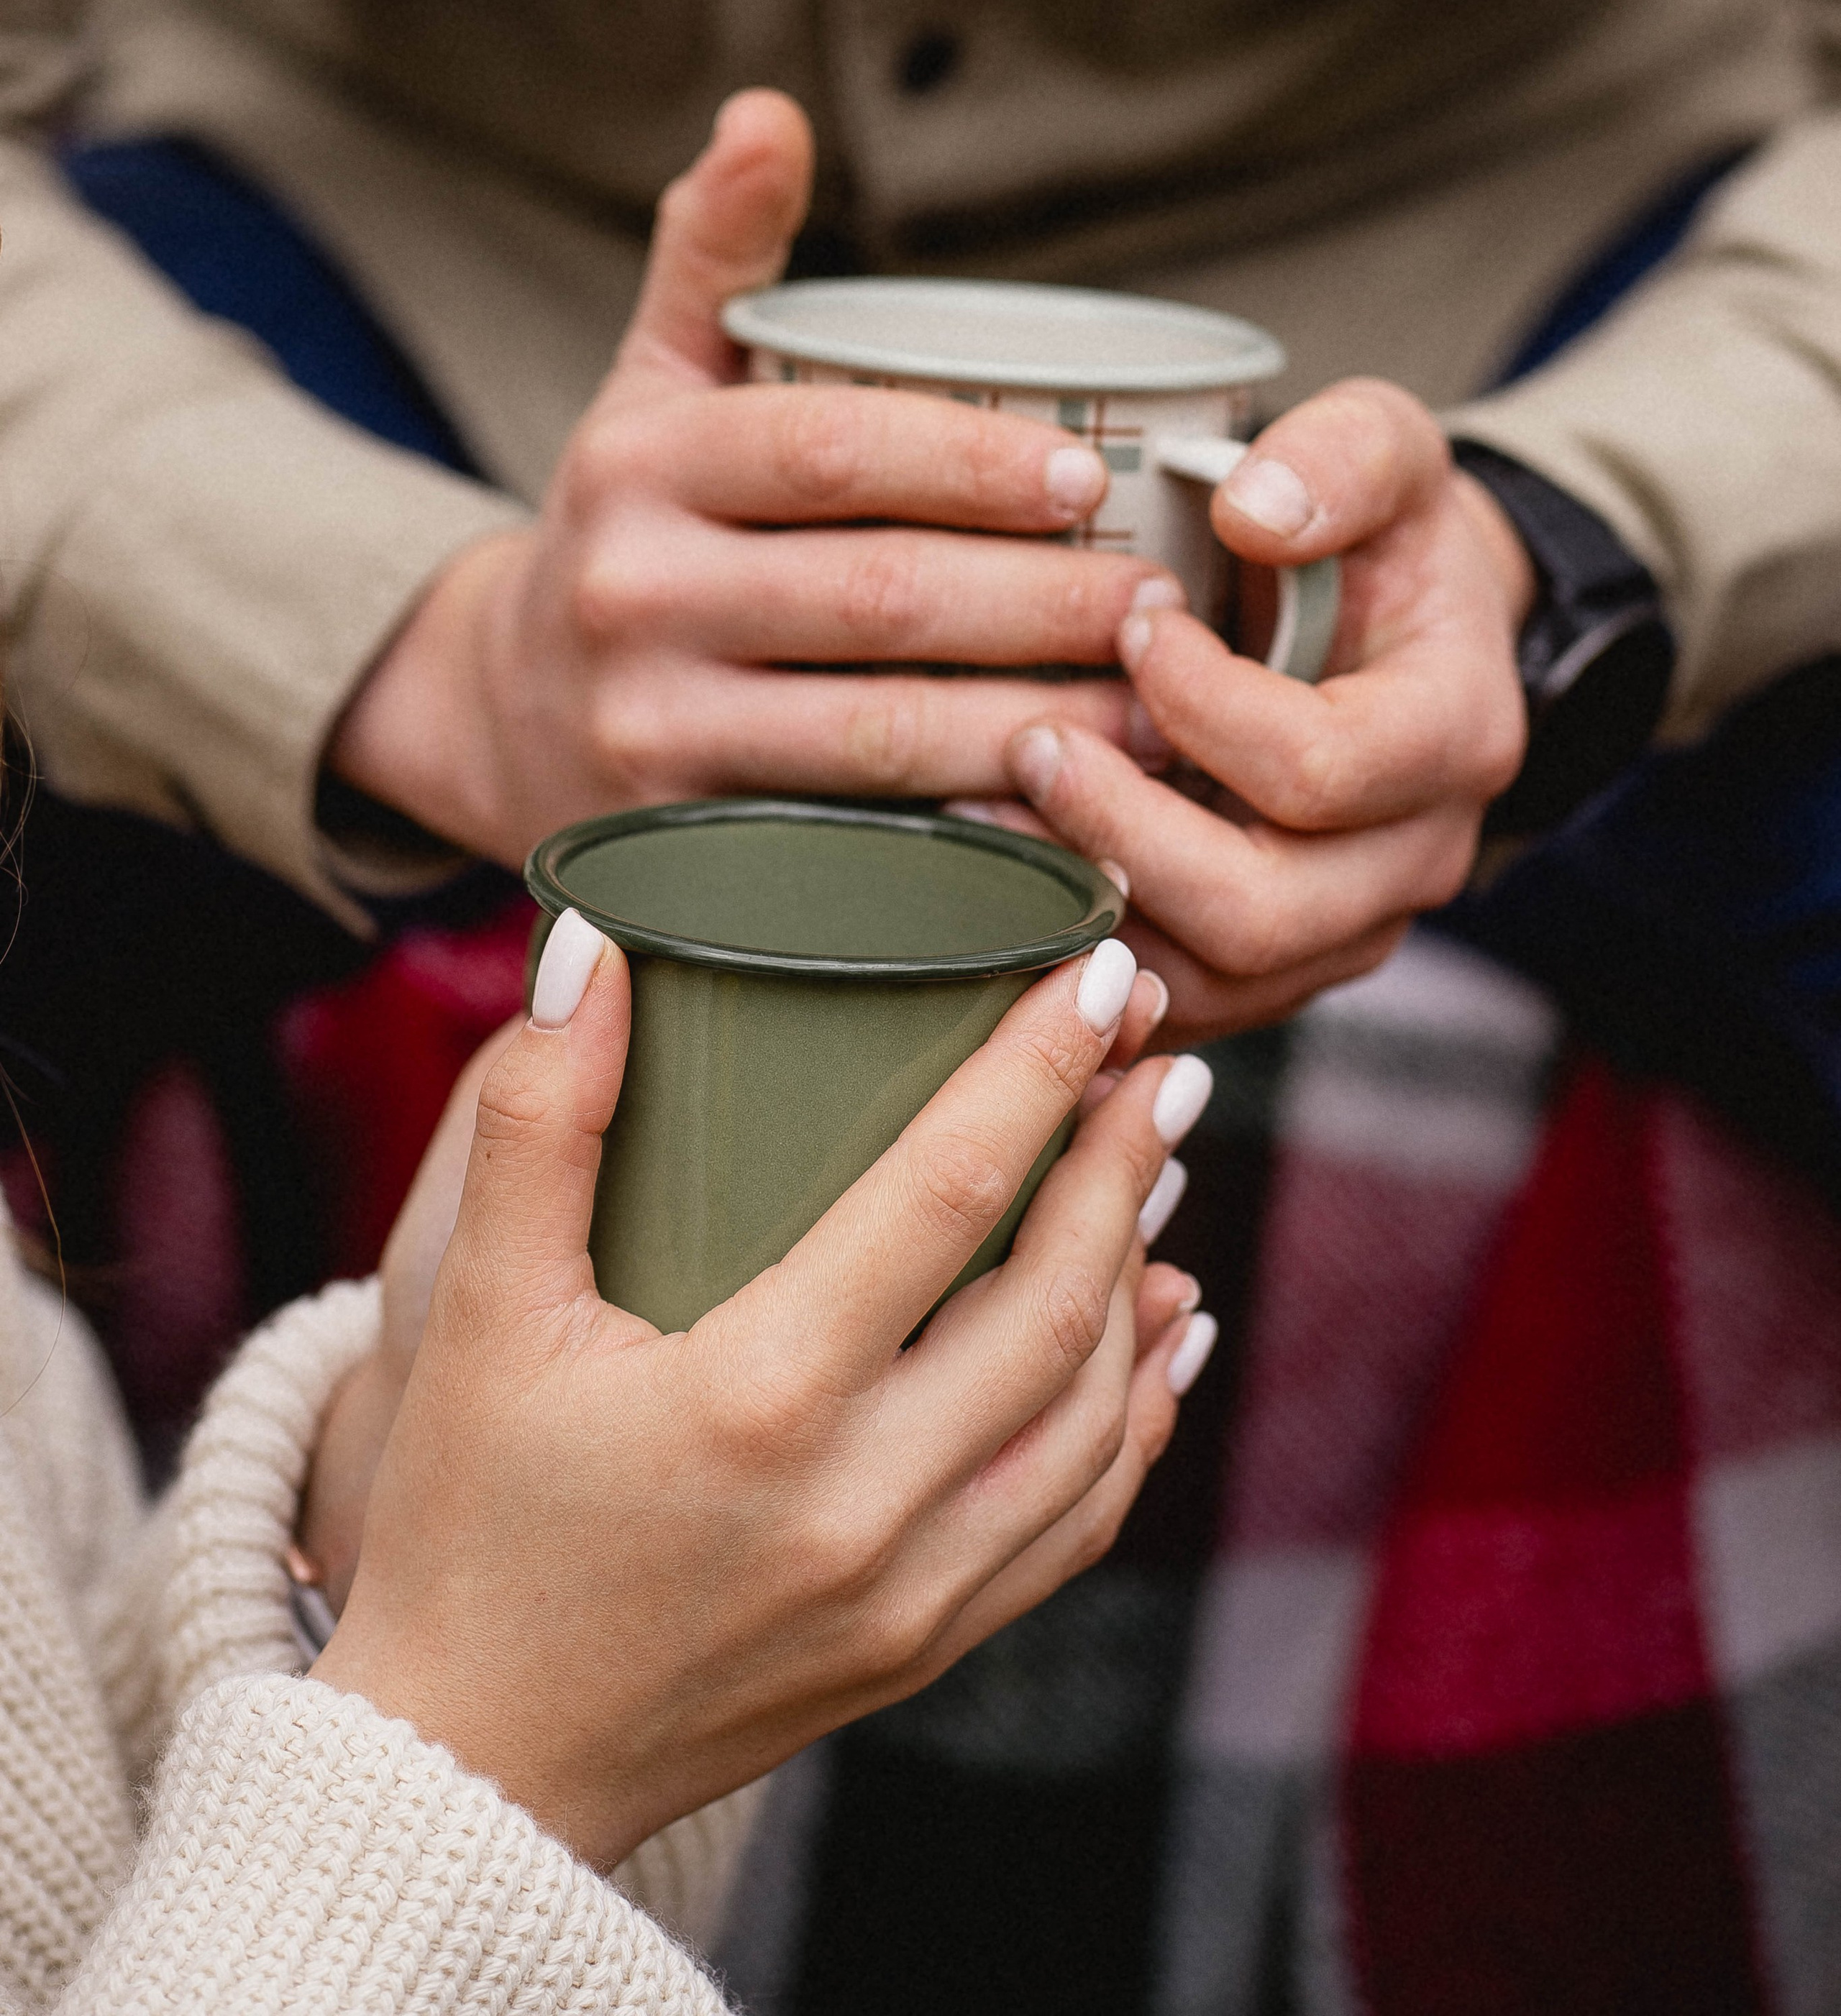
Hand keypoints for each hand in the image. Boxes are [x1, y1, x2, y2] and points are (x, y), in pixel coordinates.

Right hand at [310, 927, 1213, 1868]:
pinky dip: (1133, 1415)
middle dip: (1123, 1159)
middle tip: (1162, 1055)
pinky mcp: (927, 1647)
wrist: (470, 1774)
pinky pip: (1077, 1519)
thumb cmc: (469, 1528)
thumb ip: (536, 1119)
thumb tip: (594, 949)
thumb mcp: (481, 1313)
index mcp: (760, 1400)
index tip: (1098, 976)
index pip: (949, 1194)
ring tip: (1159, 1169)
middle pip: (1055, 1297)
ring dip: (1139, 1277)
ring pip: (1089, 1411)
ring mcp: (913, 1590)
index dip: (1037, 1071)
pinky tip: (1154, 1338)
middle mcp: (863, 1502)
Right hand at [329, 92, 1169, 863]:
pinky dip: (966, 842)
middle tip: (1167, 609)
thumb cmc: (630, 527)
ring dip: (1035, 726)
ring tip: (1155, 711)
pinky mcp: (672, 848)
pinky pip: (849, 846)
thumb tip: (768, 110)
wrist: (500, 709)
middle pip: (878, 598)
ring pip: (877, 735)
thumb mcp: (652, 384)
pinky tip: (1066, 822)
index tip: (1093, 475)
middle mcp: (630, 594)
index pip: (831, 449)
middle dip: (1043, 605)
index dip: (970, 462)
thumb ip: (716, 253)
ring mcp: (646, 731)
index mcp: (642, 464)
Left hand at [975, 379, 1531, 1037]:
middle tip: (1034, 742)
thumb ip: (1338, 457)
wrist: (1408, 621)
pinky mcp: (1283, 961)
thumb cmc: (1384, 534)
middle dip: (1126, 831)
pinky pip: (1184, 1002)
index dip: (1206, 708)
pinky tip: (1010, 880)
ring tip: (992, 811)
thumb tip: (1253, 510)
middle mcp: (1416, 856)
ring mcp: (1351, 926)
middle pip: (1265, 910)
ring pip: (1217, 981)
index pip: (1324, 767)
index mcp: (1456, 735)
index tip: (1138, 629)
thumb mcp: (1386, 446)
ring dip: (1091, 909)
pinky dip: (1090, 957)